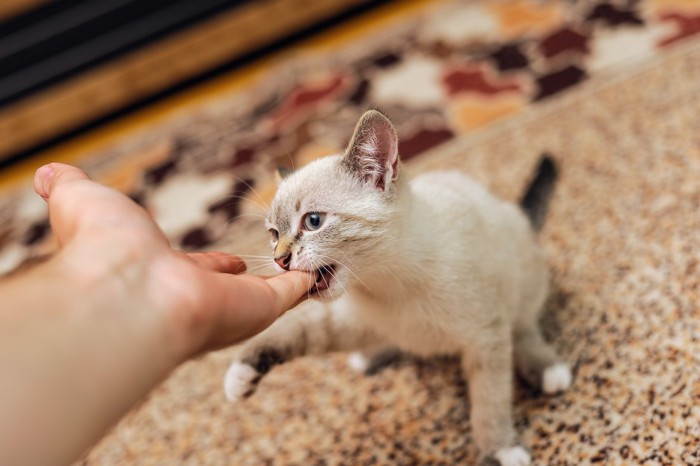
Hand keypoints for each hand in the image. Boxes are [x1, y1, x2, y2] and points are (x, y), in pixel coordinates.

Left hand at [34, 163, 314, 357]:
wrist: (123, 289)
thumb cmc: (100, 249)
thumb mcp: (80, 202)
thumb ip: (71, 189)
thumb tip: (48, 174)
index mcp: (161, 276)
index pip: (193, 272)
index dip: (209, 265)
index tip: (225, 259)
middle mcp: (194, 297)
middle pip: (229, 289)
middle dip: (243, 280)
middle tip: (263, 268)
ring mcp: (227, 306)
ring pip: (261, 295)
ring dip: (279, 284)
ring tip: (300, 268)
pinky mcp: (256, 308)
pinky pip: (288, 295)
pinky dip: (302, 285)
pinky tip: (314, 277)